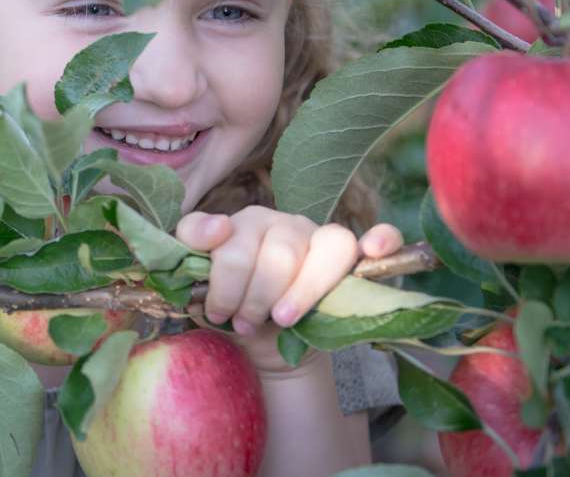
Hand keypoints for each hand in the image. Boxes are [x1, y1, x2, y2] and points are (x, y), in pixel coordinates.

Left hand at [175, 207, 403, 373]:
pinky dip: (381, 240)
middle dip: (256, 297)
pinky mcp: (352, 259)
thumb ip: (188, 250)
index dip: (224, 279)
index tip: (218, 309)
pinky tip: (374, 249)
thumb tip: (218, 226)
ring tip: (281, 319)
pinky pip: (377, 238)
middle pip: (277, 251)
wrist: (267, 346)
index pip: (232, 235)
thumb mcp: (199, 287)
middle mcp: (284, 223)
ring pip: (324, 250)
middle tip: (245, 323)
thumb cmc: (233, 309)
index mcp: (244, 223)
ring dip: (301, 292)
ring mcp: (320, 236)